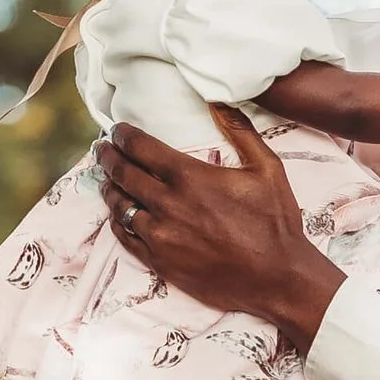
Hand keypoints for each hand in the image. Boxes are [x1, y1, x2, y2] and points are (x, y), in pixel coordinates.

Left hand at [99, 107, 340, 343]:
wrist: (277, 278)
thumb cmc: (275, 222)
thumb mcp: (268, 169)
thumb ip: (241, 132)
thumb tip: (219, 102)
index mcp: (189, 177)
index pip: (140, 147)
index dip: (123, 135)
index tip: (117, 131)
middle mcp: (168, 204)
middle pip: (123, 173)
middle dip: (109, 157)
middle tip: (102, 149)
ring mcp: (160, 235)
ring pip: (120, 206)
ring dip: (110, 189)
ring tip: (108, 180)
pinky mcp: (160, 262)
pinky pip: (126, 237)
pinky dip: (118, 222)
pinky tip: (119, 216)